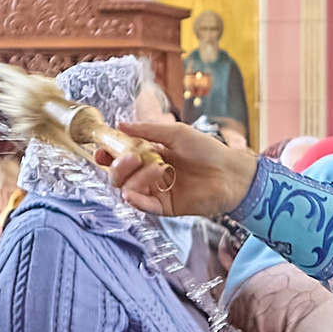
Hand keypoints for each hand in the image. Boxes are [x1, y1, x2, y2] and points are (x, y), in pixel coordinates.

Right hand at [107, 120, 259, 218]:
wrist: (231, 173)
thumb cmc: (208, 150)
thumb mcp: (176, 133)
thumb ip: (147, 131)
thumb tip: (120, 124)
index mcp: (151, 154)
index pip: (121, 156)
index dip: (108, 154)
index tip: (101, 151)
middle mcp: (150, 173)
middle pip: (119, 175)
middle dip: (119, 166)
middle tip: (131, 158)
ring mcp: (157, 191)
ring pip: (128, 190)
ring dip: (136, 179)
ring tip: (157, 169)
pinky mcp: (165, 207)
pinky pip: (143, 206)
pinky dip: (135, 200)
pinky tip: (133, 194)